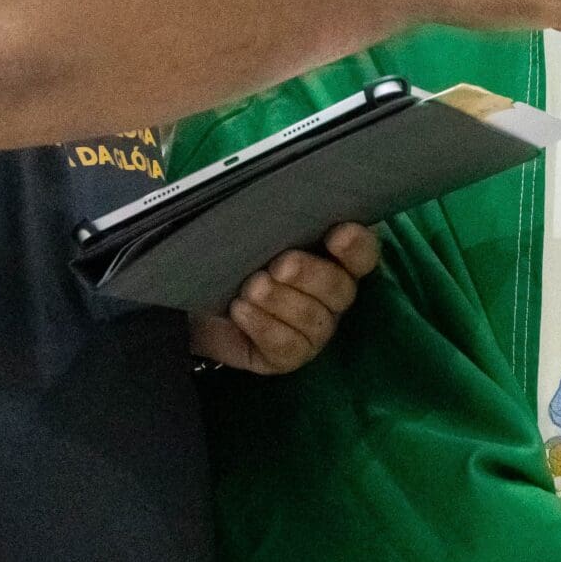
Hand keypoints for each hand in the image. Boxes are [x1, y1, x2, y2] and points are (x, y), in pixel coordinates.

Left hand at [190, 223, 380, 375]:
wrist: (197, 296)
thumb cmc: (233, 255)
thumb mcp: (253, 232)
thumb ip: (279, 221)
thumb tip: (283, 205)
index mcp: (335, 257)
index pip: (363, 253)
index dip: (357, 246)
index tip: (336, 235)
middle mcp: (333, 295)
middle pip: (341, 289)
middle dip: (310, 275)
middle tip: (279, 265)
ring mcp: (314, 329)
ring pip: (314, 320)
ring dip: (280, 302)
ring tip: (250, 288)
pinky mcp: (289, 356)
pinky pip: (288, 347)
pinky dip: (264, 326)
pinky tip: (241, 310)